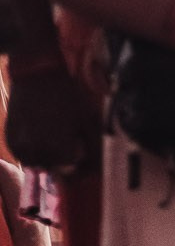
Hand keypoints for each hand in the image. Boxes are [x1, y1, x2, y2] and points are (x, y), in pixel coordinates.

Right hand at [3, 60, 100, 174]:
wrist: (37, 74)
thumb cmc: (67, 96)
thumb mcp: (88, 121)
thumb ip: (93, 150)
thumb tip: (92, 171)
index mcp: (58, 149)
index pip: (72, 168)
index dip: (78, 153)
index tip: (78, 139)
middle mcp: (36, 152)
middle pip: (55, 168)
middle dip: (62, 156)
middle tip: (63, 135)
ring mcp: (20, 147)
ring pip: (38, 164)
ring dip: (46, 155)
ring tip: (50, 133)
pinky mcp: (9, 140)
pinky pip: (23, 155)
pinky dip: (31, 149)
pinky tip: (37, 132)